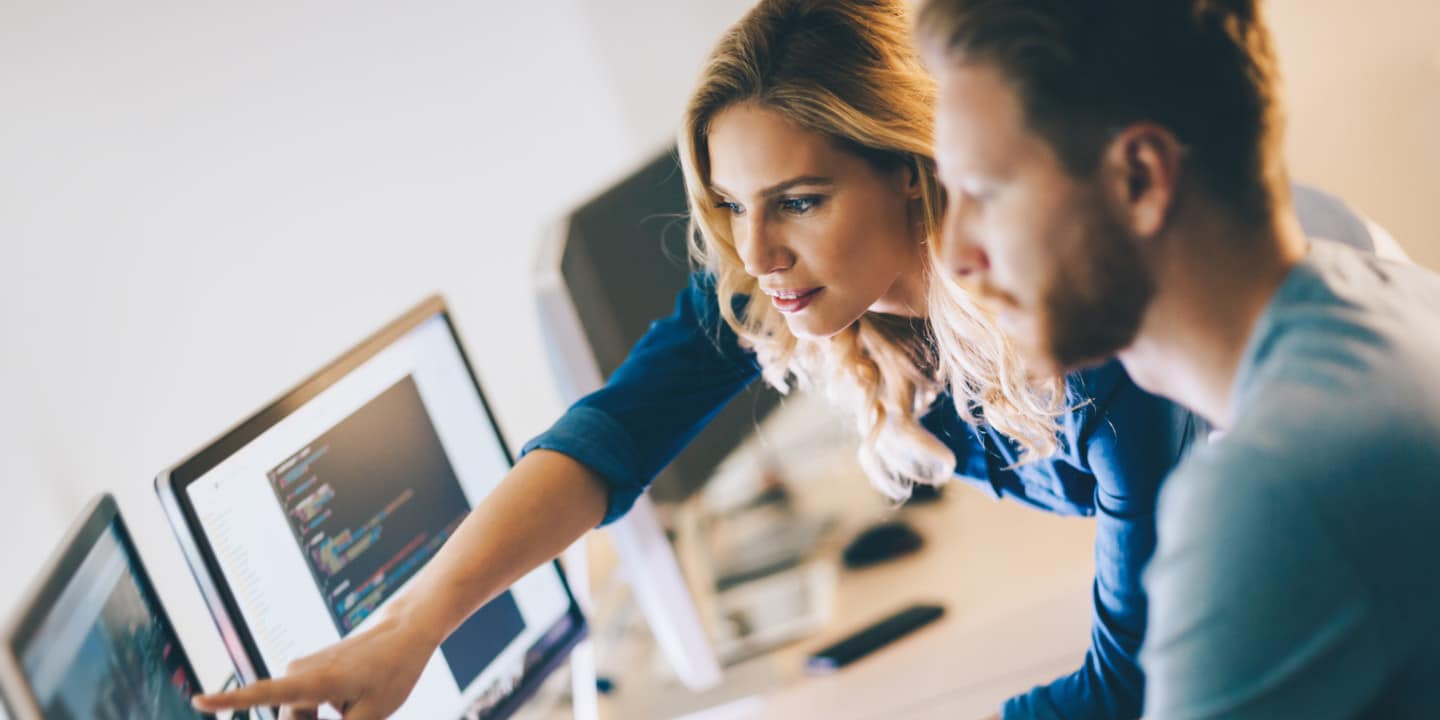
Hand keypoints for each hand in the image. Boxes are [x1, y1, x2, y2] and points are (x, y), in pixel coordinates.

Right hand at [192, 605, 436, 719]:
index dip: (230, 701)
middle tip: (349, 715)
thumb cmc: (392, 673)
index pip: (265, 693)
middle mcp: (300, 670)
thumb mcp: (372, 715)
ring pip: (296, 714)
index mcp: (315, 680)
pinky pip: (302, 703)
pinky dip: (318, 713)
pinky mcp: (307, 670)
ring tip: (352, 708)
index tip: (199, 700)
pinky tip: (347, 705)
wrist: (403, 633)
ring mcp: (302, 668)